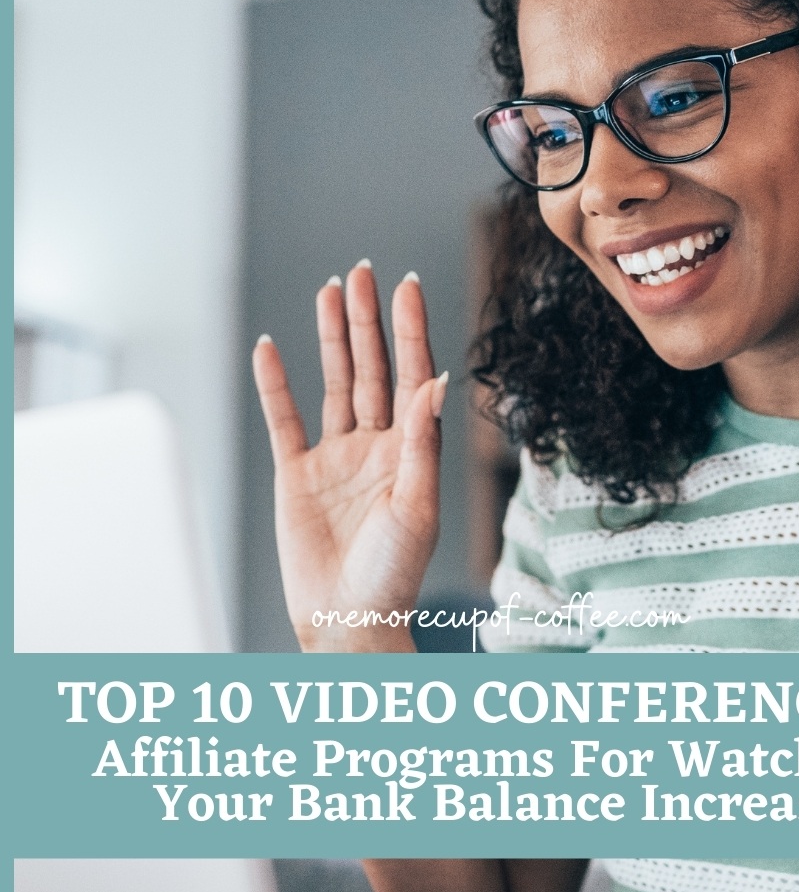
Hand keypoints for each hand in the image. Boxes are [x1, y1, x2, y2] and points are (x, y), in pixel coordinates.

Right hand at [252, 262, 446, 651]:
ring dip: (332, 338)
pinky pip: (284, 420)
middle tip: (362, 272)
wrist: (348, 619)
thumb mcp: (416, 505)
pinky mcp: (296, 475)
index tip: (406, 286)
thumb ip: (421, 441)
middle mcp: (375, 448)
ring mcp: (335, 459)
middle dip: (367, 320)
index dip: (408, 330)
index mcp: (411, 452)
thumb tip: (435, 380)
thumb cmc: (393, 573)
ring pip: (334, 384)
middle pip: (372, 369)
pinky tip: (270, 347)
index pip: (410, 376)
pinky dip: (275, 384)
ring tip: (329, 291)